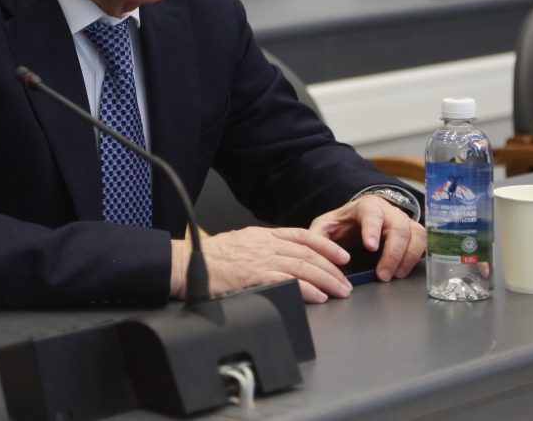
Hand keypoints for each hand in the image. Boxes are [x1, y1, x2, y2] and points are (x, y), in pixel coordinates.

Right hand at [170, 226, 354, 303]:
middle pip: (308, 253)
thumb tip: (280, 261)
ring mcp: (259, 259)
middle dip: (332, 268)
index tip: (341, 255)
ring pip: (303, 266)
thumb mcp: (238, 244)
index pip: (302, 236)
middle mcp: (264, 244)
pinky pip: (287, 281)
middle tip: (346, 282)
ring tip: (340, 292)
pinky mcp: (253, 275)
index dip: (326, 245)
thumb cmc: (208, 259)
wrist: (186, 263)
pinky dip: (307, 289)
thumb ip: (260, 249)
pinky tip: (318, 296)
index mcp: (261, 235)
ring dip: (326, 279)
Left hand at [307, 195, 425, 282]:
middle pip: (398, 228)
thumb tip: (318, 254)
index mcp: (366, 206)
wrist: (360, 217)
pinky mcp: (413, 231)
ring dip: (407, 257)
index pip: (372, 215)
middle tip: (383, 275)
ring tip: (395, 275)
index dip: (372, 230)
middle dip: (392, 253)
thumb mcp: (326, 226)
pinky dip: (417, 256)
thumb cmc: (344, 223)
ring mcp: (404, 220)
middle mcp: (389, 211)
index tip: (370, 247)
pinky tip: (405, 270)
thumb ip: (318, 237)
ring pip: (415, 234)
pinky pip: (423, 242)